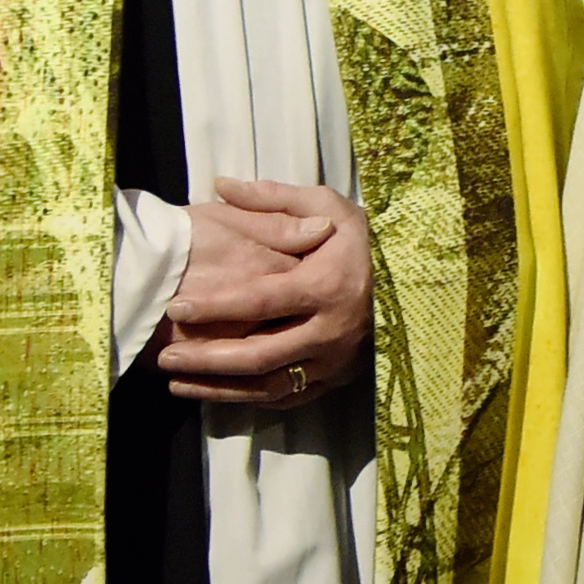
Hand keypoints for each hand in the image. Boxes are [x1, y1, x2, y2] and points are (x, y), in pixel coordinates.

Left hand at [153, 178, 371, 410]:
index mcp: (325, 286)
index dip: (216, 305)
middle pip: (259, 355)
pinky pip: (289, 398)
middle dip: (207, 358)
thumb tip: (222, 184)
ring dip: (220, 388)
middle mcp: (329, 331)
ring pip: (269, 386)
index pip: (260, 301)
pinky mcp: (338, 381)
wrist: (418, 279)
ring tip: (176, 383)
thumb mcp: (328, 206)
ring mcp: (334, 362)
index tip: (176, 305)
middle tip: (165, 355)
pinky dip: (250, 400)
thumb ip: (272, 198)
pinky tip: (217, 395)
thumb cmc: (365, 239)